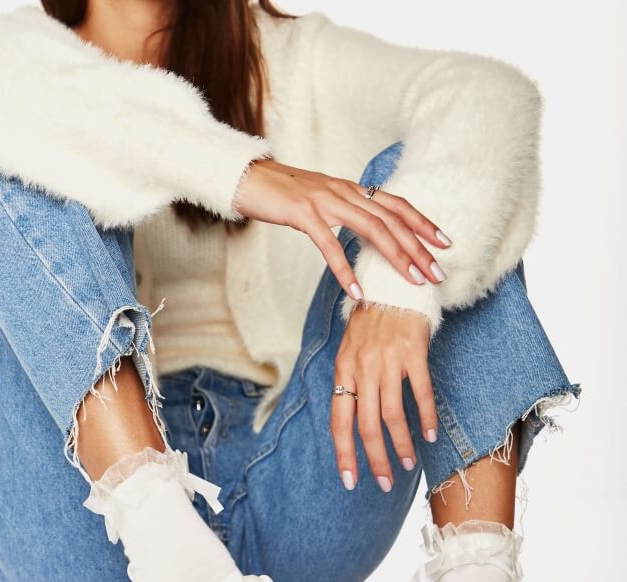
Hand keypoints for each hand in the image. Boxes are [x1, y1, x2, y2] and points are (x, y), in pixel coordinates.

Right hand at [234, 159, 450, 298]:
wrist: (249, 179)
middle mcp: (345, 192)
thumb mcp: (323, 202)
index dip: (423, 223)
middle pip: (392, 220)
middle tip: (438, 273)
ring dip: (396, 257)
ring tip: (412, 281)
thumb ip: (347, 213)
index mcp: (352, 190)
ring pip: (372, 229)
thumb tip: (368, 233)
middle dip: (419, 248)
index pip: (397, 205)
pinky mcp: (304, 214)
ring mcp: (325, 202)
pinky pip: (329, 245)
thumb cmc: (284, 195)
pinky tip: (357, 290)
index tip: (444, 243)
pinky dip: (345, 270)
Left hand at [330, 304, 437, 490]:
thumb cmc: (372, 322)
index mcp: (343, 370)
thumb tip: (352, 422)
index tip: (350, 480)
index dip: (344, 454)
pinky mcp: (414, 352)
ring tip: (408, 463)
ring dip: (402, 444)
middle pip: (367, 425)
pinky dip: (425, 417)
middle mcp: (362, 368)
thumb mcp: (350, 351)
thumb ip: (351, 384)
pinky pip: (420, 393)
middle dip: (375, 459)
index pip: (339, 421)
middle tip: (385, 482)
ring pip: (393, 415)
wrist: (392, 283)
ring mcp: (388, 360)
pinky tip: (429, 434)